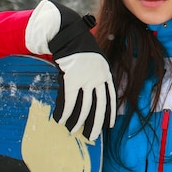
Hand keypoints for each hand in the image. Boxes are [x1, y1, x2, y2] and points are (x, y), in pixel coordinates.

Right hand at [25, 0, 115, 140]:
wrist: (69, 34)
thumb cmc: (79, 47)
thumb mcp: (95, 60)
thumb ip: (96, 74)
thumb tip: (94, 88)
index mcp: (105, 74)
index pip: (110, 98)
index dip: (110, 114)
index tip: (109, 126)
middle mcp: (98, 78)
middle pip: (99, 107)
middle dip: (95, 124)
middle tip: (91, 137)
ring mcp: (86, 79)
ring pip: (84, 107)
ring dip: (78, 122)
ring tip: (73, 131)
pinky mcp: (72, 79)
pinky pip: (69, 101)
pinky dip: (65, 112)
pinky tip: (60, 120)